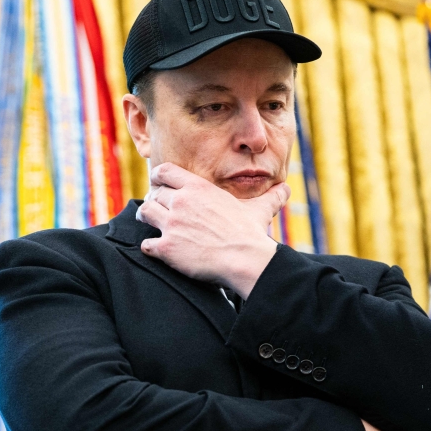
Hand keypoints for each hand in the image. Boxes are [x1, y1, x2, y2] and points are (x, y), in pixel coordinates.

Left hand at [136, 163, 289, 297]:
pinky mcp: (167, 248)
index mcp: (198, 188)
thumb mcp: (260, 210)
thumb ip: (270, 197)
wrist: (245, 259)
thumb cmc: (251, 234)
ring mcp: (171, 225)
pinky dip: (150, 248)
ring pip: (145, 213)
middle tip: (159, 210)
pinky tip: (158, 250)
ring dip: (148, 218)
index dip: (159, 178)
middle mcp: (181, 202)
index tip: (160, 186)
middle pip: (153, 193)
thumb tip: (286, 189)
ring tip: (154, 225)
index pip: (164, 171)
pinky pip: (146, 244)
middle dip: (155, 201)